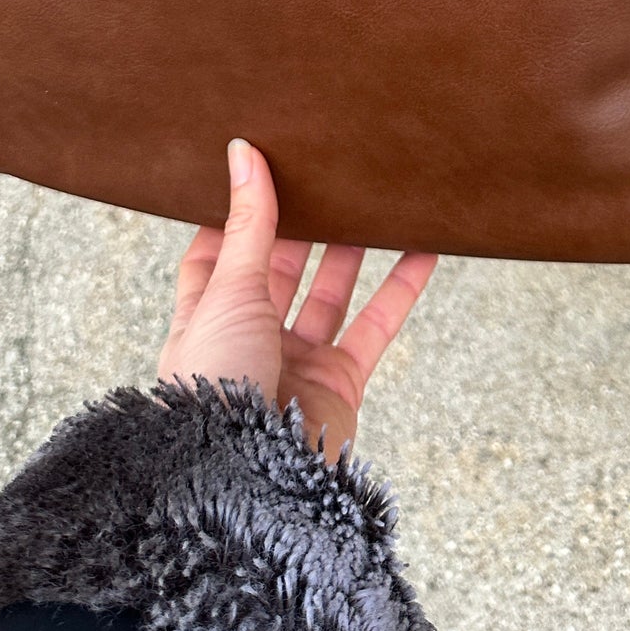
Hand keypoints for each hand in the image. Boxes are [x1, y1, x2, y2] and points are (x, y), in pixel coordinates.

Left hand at [157, 139, 437, 459]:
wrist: (246, 479)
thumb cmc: (212, 389)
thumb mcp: (227, 290)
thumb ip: (248, 223)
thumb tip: (242, 151)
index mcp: (205, 318)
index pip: (216, 256)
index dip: (235, 218)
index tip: (258, 171)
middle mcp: (250, 340)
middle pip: (280, 269)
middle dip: (304, 225)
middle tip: (328, 173)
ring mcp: (296, 364)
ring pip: (331, 293)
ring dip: (354, 248)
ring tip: (377, 198)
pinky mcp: (340, 385)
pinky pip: (375, 327)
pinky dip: (401, 288)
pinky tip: (424, 250)